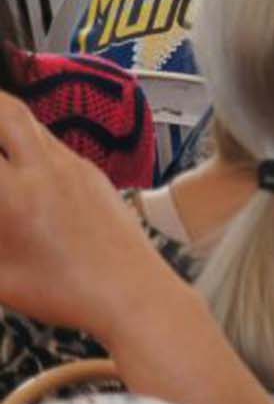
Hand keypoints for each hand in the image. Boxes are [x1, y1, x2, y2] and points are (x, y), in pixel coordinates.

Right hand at [0, 92, 172, 343]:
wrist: (132, 290)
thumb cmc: (60, 292)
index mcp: (13, 194)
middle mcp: (45, 168)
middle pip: (7, 110)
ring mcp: (75, 166)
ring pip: (34, 123)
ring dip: (5, 119)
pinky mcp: (95, 174)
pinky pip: (55, 143)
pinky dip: (30, 139)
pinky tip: (21, 161)